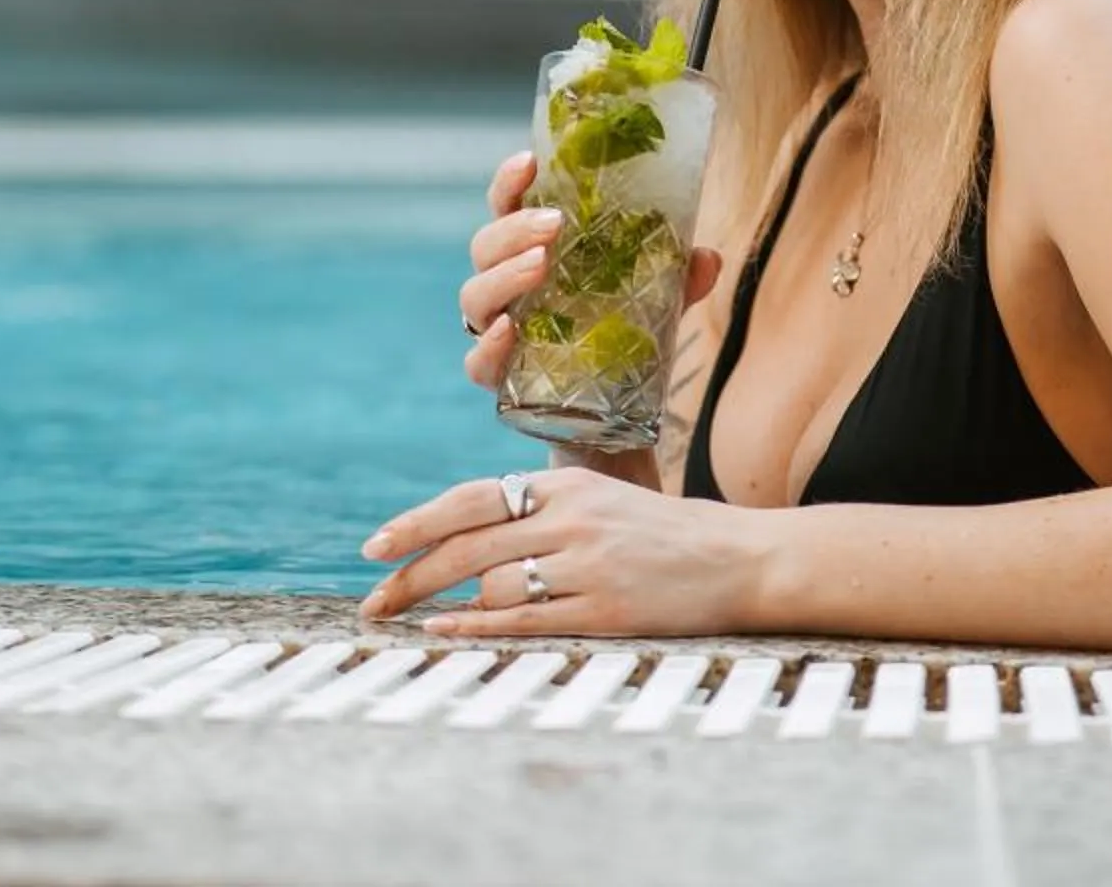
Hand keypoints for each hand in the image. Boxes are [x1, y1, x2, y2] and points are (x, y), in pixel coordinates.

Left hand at [358, 467, 767, 637]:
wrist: (738, 559)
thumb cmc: (661, 533)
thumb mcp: (600, 498)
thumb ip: (538, 509)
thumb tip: (462, 533)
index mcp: (566, 485)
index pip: (471, 498)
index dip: (417, 522)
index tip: (375, 546)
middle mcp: (572, 519)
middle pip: (468, 546)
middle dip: (410, 573)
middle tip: (373, 600)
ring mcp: (588, 566)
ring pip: (493, 584)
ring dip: (449, 601)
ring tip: (417, 616)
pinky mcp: (604, 611)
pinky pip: (525, 620)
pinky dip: (478, 624)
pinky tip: (446, 627)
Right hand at [459, 152, 721, 393]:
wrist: (612, 423)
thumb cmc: (622, 339)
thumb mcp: (658, 303)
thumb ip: (680, 279)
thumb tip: (707, 258)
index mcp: (533, 253)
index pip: (507, 208)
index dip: (510, 182)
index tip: (531, 159)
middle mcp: (506, 288)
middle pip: (485, 247)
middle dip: (514, 228)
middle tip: (554, 225)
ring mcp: (498, 333)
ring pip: (474, 297)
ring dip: (504, 275)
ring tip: (540, 264)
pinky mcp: (500, 382)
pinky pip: (478, 362)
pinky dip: (490, 346)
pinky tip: (511, 331)